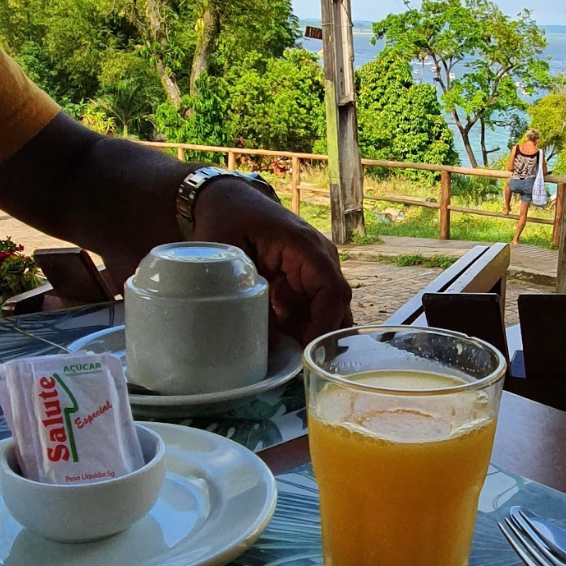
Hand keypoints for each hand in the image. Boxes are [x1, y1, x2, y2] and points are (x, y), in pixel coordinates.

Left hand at [192, 178, 352, 343]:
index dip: (325, 325)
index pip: (332, 291)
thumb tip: (268, 344)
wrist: (229, 202)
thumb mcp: (229, 254)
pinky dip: (297, 329)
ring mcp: (314, 273)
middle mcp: (320, 261)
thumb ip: (246, 295)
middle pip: (337, 308)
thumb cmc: (229, 219)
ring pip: (326, 314)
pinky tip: (276, 338)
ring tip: (281, 351)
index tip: (308, 352)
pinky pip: (310, 313)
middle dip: (320, 337)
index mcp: (306, 247)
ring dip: (306, 335)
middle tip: (293, 362)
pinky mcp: (304, 284)